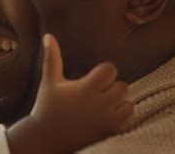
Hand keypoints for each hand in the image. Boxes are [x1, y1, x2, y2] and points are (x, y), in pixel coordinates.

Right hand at [6, 34, 132, 153]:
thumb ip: (53, 57)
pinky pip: (127, 120)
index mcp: (85, 88)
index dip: (103, 72)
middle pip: (123, 86)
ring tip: (100, 107)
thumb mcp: (50, 82)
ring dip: (118, 104)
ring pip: (128, 104)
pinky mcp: (110, 133)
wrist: (46, 139)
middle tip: (95, 95)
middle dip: (111, 89)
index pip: (110, 70)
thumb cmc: (47, 107)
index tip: (92, 79)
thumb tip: (48, 35)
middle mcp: (99, 104)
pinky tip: (103, 120)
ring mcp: (106, 120)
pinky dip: (119, 119)